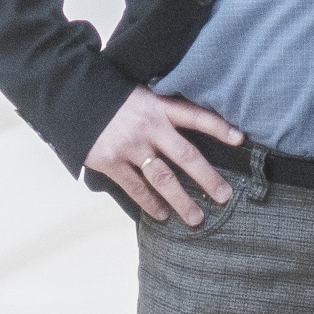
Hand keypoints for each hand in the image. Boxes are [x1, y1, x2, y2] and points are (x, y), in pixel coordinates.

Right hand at [86, 83, 246, 225]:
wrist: (73, 98)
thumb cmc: (112, 97)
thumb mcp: (142, 95)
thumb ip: (163, 110)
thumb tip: (189, 128)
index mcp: (158, 107)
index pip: (195, 116)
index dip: (218, 127)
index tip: (240, 139)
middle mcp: (148, 127)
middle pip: (186, 155)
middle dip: (207, 178)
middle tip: (224, 197)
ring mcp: (129, 146)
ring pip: (163, 178)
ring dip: (181, 200)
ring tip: (196, 218)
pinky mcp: (111, 162)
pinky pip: (136, 188)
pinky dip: (150, 204)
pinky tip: (162, 214)